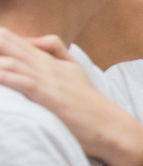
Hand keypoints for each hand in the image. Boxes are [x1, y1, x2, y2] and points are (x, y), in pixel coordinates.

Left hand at [0, 28, 142, 165]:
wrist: (109, 125)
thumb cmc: (89, 103)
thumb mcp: (75, 69)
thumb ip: (55, 50)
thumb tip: (32, 40)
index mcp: (51, 59)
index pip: (15, 40)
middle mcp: (47, 66)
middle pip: (9, 45)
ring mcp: (48, 80)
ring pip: (10, 61)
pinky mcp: (48, 96)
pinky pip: (20, 81)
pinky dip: (5, 76)